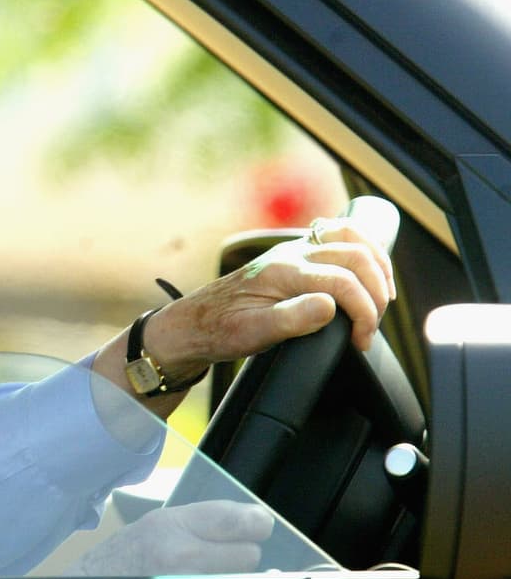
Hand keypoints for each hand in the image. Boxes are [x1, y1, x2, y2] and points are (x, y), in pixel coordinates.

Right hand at [70, 500, 274, 576]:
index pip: (237, 520)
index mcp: (172, 525)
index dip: (255, 523)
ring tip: (208, 578)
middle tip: (221, 557)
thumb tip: (253, 526)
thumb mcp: (158, 524)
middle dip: (241, 556)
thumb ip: (201, 524)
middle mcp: (181, 555)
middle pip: (249, 554)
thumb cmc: (123, 558)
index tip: (258, 526)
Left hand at [144, 217, 395, 383]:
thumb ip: (292, 319)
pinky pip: (337, 236)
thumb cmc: (222, 330)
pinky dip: (362, 248)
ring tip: (381, 298)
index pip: (343, 283)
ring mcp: (293, 250)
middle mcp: (290, 254)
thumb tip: (331, 305)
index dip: (364, 313)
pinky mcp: (295, 255)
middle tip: (371, 327)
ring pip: (351, 237)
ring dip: (376, 264)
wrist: (196, 323)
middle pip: (355, 255)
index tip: (361, 341)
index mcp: (282, 271)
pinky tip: (368, 269)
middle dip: (376, 291)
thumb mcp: (254, 334)